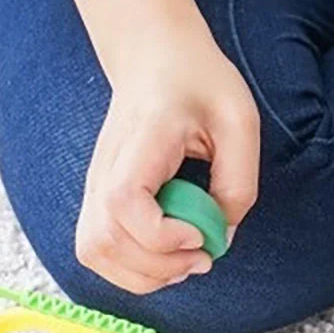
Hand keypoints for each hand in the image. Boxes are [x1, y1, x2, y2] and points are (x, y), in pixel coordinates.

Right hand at [54, 0, 259, 294]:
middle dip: (158, 267)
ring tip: (182, 262)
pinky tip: (163, 259)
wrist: (155, 57)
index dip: (160, 236)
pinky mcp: (96, 199)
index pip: (124, 202)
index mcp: (142, 139)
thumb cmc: (199, 84)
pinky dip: (130, 270)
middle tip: (201, 257)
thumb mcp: (239, 122)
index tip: (199, 235)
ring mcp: (95, 184)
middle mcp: (106, 166)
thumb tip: (221, 237)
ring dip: (142, 275)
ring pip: (94, 252)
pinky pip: (97, 251)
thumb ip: (239, 182)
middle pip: (104, 240)